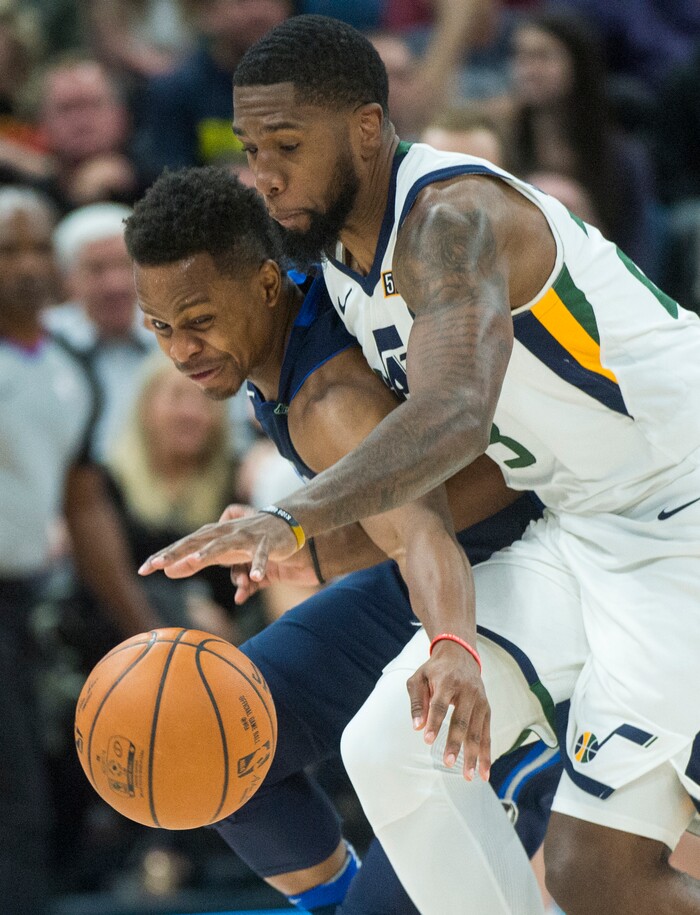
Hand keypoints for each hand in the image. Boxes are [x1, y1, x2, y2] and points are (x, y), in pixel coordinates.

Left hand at [138, 511, 301, 580]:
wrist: (286, 522)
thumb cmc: (247, 539)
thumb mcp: (219, 552)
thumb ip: (195, 561)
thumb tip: (168, 571)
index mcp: (213, 535)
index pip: (184, 545)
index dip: (164, 556)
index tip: (143, 569)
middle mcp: (226, 532)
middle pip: (197, 542)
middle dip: (178, 553)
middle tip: (157, 564)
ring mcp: (246, 536)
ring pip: (226, 544)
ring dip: (211, 551)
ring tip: (195, 561)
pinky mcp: (266, 542)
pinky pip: (261, 555)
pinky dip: (258, 565)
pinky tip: (254, 578)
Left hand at [407, 640, 489, 780]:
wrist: (460, 654)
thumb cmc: (435, 670)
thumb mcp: (419, 678)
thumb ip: (417, 702)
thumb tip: (417, 727)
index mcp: (447, 681)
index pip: (440, 704)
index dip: (434, 722)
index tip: (426, 740)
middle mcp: (467, 691)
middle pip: (462, 720)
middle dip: (455, 743)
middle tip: (446, 762)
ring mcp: (480, 701)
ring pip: (477, 731)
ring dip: (473, 755)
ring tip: (467, 776)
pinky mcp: (487, 709)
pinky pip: (487, 734)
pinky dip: (486, 753)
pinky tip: (483, 771)